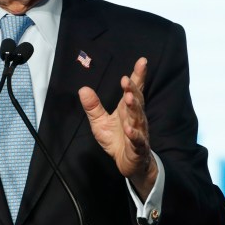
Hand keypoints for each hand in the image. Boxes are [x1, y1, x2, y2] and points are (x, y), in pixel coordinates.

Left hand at [78, 57, 157, 200]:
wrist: (129, 163)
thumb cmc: (117, 140)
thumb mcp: (99, 122)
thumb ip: (93, 106)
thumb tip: (83, 89)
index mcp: (127, 110)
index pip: (134, 90)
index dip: (138, 76)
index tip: (142, 61)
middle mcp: (135, 118)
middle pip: (135, 101)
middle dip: (132, 90)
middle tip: (126, 80)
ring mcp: (138, 132)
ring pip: (138, 119)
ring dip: (134, 108)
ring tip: (128, 99)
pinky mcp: (138, 148)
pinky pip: (137, 140)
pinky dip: (134, 135)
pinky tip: (129, 129)